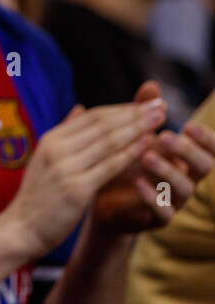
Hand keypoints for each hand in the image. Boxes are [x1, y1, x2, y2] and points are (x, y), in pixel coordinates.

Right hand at [4, 98, 165, 256]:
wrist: (21, 228)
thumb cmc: (38, 196)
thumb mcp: (45, 158)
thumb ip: (65, 134)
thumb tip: (80, 107)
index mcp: (50, 139)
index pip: (92, 116)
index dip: (121, 108)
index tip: (145, 104)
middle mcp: (56, 149)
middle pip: (102, 125)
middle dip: (134, 113)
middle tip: (161, 105)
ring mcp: (65, 168)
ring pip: (108, 142)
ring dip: (138, 129)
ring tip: (160, 120)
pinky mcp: (76, 189)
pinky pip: (109, 167)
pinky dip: (130, 154)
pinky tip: (147, 146)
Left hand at [92, 82, 214, 233]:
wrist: (99, 198)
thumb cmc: (121, 162)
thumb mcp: (131, 137)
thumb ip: (142, 114)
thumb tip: (152, 85)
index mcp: (184, 158)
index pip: (209, 149)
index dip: (206, 139)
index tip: (189, 126)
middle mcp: (186, 179)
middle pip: (204, 166)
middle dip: (187, 150)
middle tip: (164, 136)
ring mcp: (174, 201)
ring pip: (184, 188)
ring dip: (167, 170)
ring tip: (146, 156)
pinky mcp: (156, 218)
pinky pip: (163, 212)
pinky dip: (153, 197)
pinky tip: (139, 183)